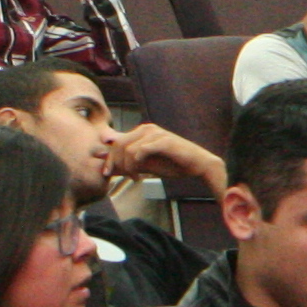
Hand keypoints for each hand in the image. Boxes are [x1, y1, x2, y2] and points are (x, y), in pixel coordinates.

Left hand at [108, 123, 224, 190]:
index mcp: (142, 132)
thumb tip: (108, 169)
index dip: (109, 159)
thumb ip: (128, 164)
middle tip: (124, 177)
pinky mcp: (163, 140)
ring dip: (127, 167)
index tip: (108, 173)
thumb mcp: (146, 166)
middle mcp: (147, 129)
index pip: (116, 142)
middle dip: (116, 164)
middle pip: (118, 145)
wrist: (199, 165)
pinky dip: (135, 164)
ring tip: (135, 177)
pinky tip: (140, 175)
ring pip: (127, 149)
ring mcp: (155, 133)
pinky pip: (140, 151)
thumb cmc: (174, 165)